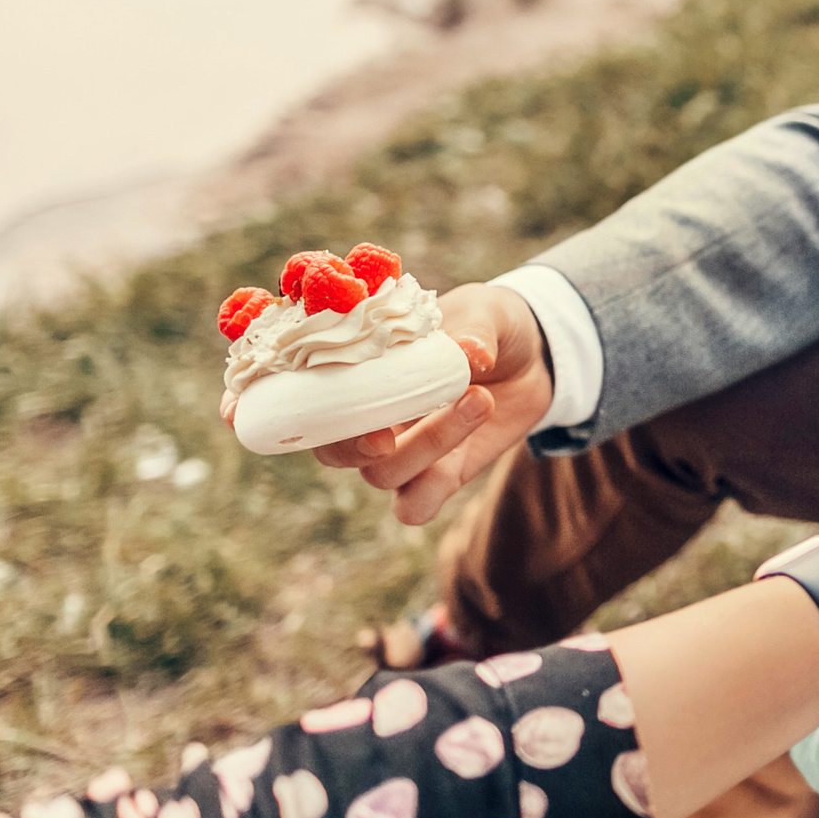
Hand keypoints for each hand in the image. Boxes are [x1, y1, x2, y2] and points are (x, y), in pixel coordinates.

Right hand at [304, 283, 555, 526]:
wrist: (532, 355)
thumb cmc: (488, 323)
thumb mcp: (483, 311)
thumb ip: (474, 329)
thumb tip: (472, 353)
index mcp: (358, 368)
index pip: (304, 394)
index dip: (293, 406)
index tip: (287, 404)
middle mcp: (368, 416)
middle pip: (332, 450)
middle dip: (356, 443)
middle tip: (392, 426)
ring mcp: (401, 450)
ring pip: (380, 474)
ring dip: (427, 444)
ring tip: (479, 397)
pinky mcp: (439, 475)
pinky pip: (413, 506)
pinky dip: (429, 493)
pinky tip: (468, 448)